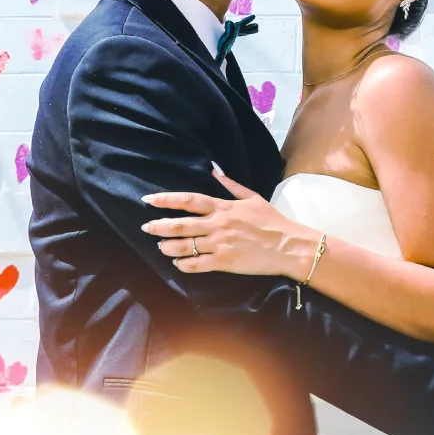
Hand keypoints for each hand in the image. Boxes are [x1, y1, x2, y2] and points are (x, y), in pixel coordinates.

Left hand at [140, 165, 317, 278]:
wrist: (287, 245)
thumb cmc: (271, 220)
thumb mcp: (252, 197)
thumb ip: (231, 185)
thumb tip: (214, 170)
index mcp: (223, 207)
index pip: (189, 201)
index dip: (166, 200)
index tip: (149, 200)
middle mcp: (218, 224)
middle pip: (181, 224)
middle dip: (160, 226)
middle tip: (146, 227)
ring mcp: (220, 243)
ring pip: (186, 245)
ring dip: (169, 247)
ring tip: (160, 247)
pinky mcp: (225, 261)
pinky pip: (198, 264)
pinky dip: (184, 265)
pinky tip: (177, 264)